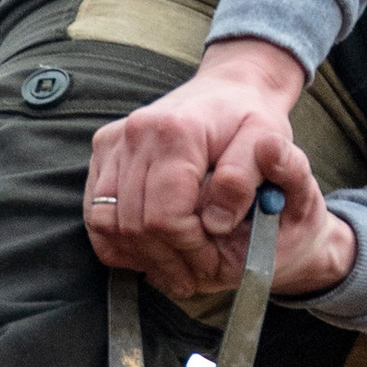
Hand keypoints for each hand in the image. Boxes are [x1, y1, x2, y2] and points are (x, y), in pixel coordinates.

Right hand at [84, 39, 357, 301]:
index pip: (166, 215)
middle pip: (135, 224)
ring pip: (107, 223)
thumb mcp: (270, 143)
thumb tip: (216, 222)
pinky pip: (96, 213)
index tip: (213, 263)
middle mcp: (135, 133)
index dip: (188, 250)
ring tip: (176, 268)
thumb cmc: (251, 121)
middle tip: (196, 276)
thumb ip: (246, 179)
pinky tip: (150, 250)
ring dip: (141, 255)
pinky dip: (118, 241)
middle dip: (167, 260)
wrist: (228, 90)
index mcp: (176, 132)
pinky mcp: (103, 151)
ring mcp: (113, 142)